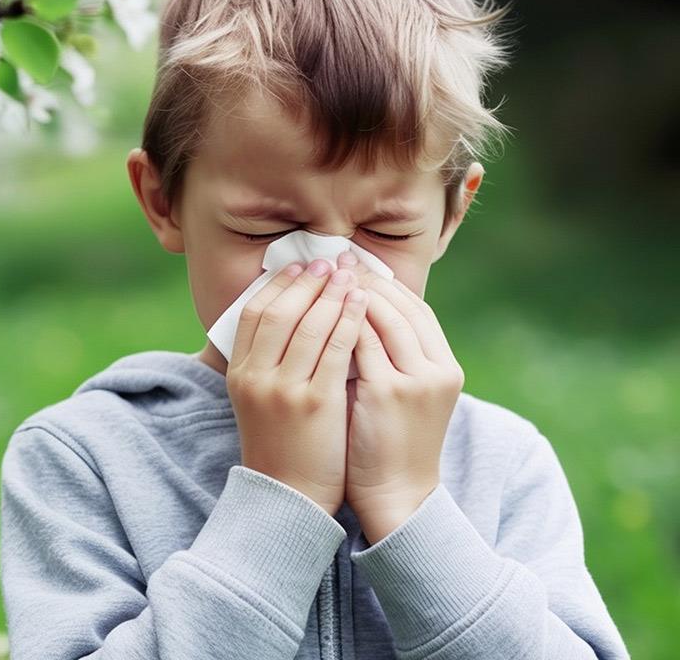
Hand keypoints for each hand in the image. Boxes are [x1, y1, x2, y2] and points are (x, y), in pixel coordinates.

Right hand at [227, 257, 369, 515]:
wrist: (289, 499)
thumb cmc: (281, 447)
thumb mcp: (258, 401)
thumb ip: (265, 363)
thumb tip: (283, 320)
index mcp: (239, 374)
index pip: (252, 313)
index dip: (277, 285)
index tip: (300, 268)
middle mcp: (255, 377)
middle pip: (278, 311)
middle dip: (306, 283)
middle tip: (329, 262)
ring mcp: (283, 390)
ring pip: (308, 325)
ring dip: (331, 294)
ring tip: (350, 275)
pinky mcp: (314, 404)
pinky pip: (335, 350)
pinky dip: (348, 320)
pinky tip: (363, 305)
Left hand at [336, 251, 464, 541]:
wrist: (396, 497)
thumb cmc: (389, 445)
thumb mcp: (404, 395)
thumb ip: (391, 358)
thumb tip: (355, 315)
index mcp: (445, 366)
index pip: (416, 308)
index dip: (384, 283)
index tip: (353, 265)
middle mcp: (437, 369)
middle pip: (400, 305)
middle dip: (364, 279)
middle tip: (332, 260)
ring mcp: (416, 380)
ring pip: (381, 318)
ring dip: (349, 293)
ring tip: (320, 278)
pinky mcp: (389, 394)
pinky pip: (360, 343)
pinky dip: (338, 323)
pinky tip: (313, 310)